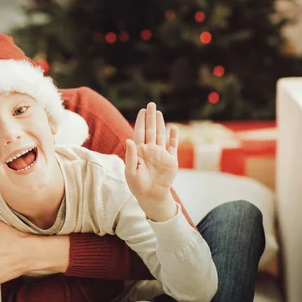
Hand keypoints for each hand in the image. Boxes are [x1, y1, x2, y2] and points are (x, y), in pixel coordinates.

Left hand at [125, 102, 178, 219]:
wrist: (151, 196)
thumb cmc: (137, 185)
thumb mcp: (130, 171)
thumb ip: (130, 155)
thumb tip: (129, 139)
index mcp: (139, 151)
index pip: (139, 133)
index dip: (140, 122)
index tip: (142, 111)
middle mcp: (150, 150)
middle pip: (150, 130)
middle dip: (150, 117)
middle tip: (151, 104)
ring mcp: (161, 154)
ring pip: (161, 135)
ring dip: (160, 124)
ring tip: (159, 112)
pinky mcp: (170, 160)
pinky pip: (172, 146)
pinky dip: (173, 137)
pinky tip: (173, 128)